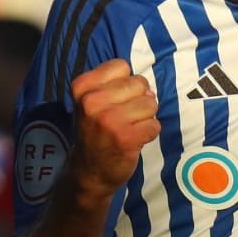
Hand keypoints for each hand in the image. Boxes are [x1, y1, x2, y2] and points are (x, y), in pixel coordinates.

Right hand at [68, 59, 160, 200]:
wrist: (89, 170)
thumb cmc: (95, 131)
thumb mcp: (92, 101)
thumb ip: (116, 85)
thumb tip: (148, 89)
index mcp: (82, 87)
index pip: (121, 66)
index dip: (125, 83)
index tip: (114, 100)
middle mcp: (92, 101)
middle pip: (139, 83)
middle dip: (139, 99)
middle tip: (125, 117)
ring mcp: (109, 120)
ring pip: (150, 103)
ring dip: (146, 117)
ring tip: (130, 128)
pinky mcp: (126, 138)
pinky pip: (155, 124)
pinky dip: (150, 132)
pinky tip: (135, 139)